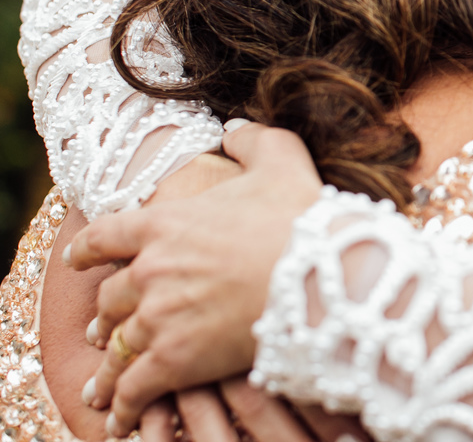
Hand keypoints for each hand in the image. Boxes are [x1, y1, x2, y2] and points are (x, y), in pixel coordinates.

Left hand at [67, 123, 323, 436]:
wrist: (324, 275)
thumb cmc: (304, 218)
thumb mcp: (282, 159)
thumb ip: (254, 139)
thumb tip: (235, 128)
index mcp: (165, 223)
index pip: (105, 237)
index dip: (88, 250)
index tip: (79, 260)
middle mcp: (151, 270)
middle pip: (111, 295)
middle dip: (106, 312)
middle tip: (104, 327)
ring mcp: (160, 317)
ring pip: (118, 345)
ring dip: (109, 364)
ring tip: (103, 383)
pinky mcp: (175, 360)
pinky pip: (135, 388)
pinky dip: (124, 406)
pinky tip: (120, 420)